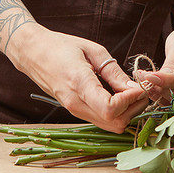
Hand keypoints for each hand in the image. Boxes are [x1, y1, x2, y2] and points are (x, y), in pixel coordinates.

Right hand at [6, 23, 148, 132]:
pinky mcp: (76, 111)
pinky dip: (117, 112)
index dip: (130, 100)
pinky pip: (102, 120)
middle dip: (134, 108)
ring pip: (110, 125)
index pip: (110, 108)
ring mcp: (74, 110)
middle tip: (140, 88)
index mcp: (79, 84)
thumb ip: (113, 72)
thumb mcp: (92, 51)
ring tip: (131, 91)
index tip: (138, 86)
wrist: (33, 54)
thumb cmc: (62, 46)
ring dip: (127, 112)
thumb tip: (134, 87)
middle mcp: (76, 104)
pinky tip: (120, 95)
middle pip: (115, 122)